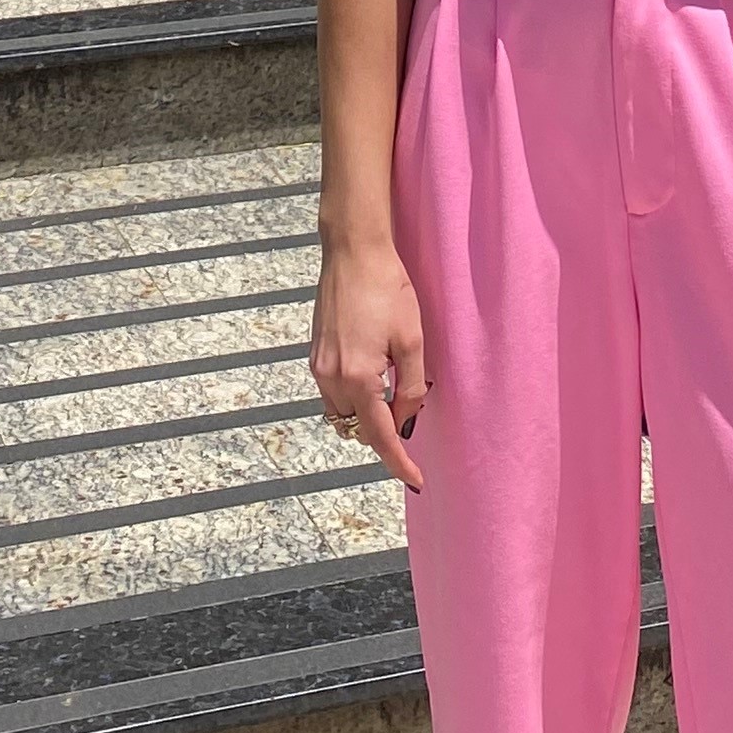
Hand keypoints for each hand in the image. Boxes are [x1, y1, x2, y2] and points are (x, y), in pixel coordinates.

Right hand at [310, 239, 427, 487]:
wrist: (353, 251)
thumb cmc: (388, 289)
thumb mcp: (412, 338)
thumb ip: (411, 387)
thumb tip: (406, 422)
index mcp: (358, 378)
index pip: (380, 436)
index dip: (399, 462)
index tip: (416, 481)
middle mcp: (331, 378)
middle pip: (358, 429)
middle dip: (383, 433)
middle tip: (411, 418)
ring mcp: (319, 367)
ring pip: (342, 414)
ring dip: (366, 415)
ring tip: (393, 392)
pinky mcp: (315, 354)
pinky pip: (332, 394)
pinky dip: (353, 397)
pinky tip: (373, 374)